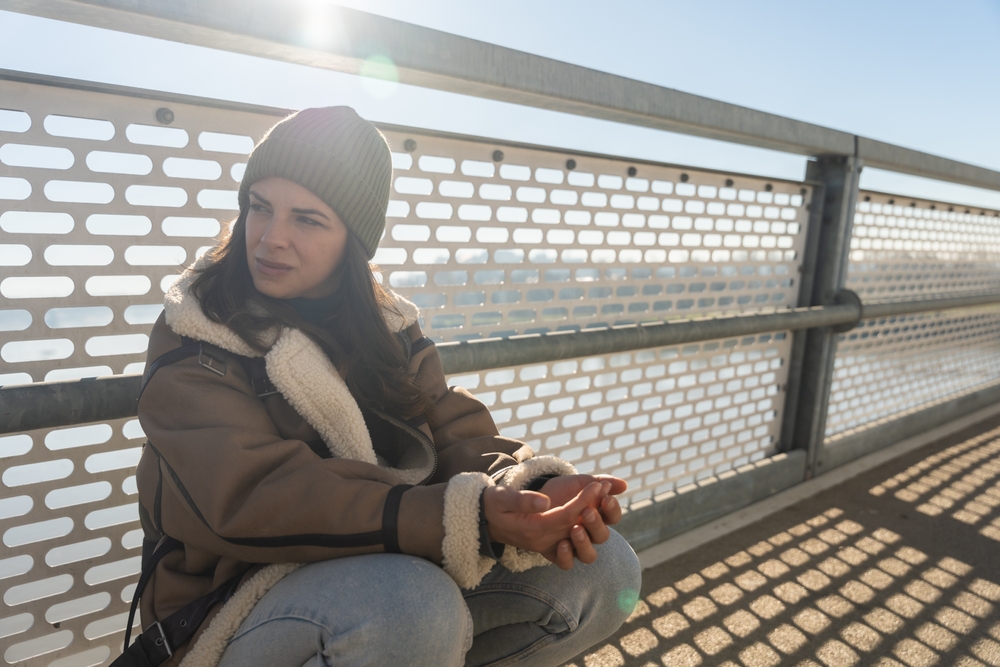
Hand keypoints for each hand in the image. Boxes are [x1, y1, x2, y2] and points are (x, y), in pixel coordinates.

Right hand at [482, 481, 609, 569]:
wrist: (483, 521)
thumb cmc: (493, 504)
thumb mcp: (502, 497)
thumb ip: (523, 499)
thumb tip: (546, 501)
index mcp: (533, 528)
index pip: (567, 515)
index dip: (585, 500)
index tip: (598, 485)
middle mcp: (542, 541)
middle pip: (576, 528)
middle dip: (594, 510)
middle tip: (602, 489)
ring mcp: (545, 547)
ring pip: (578, 547)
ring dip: (591, 529)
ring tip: (597, 506)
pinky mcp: (546, 548)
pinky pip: (570, 554)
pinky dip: (582, 542)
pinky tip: (586, 519)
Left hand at [537, 475, 625, 564]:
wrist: (530, 501)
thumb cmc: (560, 491)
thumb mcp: (577, 482)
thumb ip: (599, 481)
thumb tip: (624, 485)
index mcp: (597, 515)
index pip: (613, 517)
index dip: (612, 510)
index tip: (606, 498)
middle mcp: (589, 533)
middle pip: (602, 536)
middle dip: (596, 524)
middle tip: (587, 512)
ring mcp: (574, 546)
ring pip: (588, 556)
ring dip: (584, 543)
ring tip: (575, 529)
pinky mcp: (558, 554)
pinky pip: (567, 564)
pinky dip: (566, 556)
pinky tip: (561, 543)